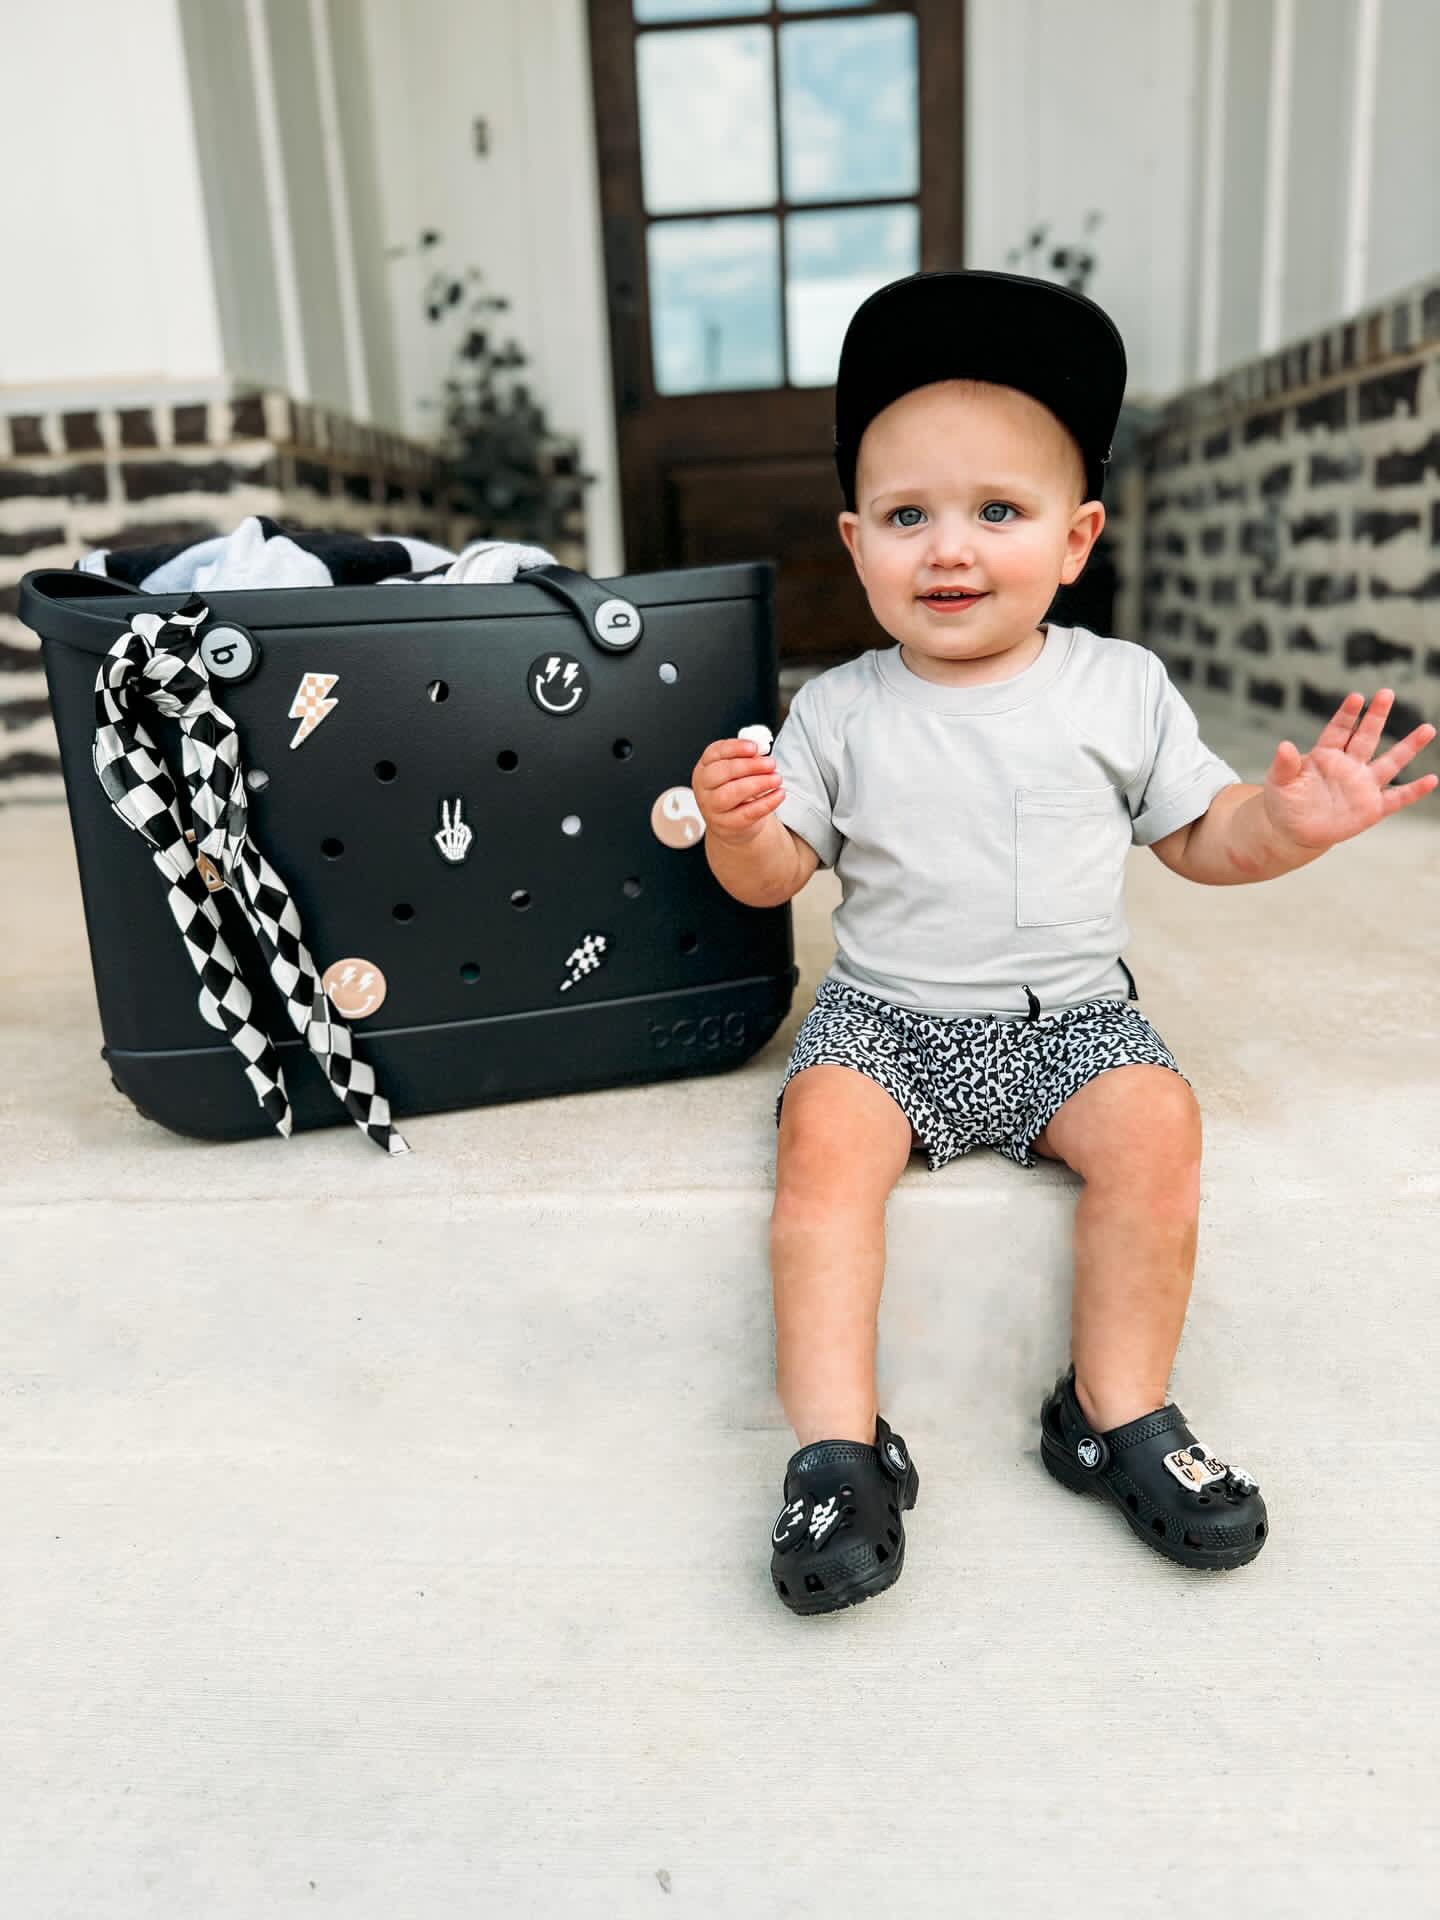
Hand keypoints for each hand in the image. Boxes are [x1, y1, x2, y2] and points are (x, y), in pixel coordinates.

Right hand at [691, 737, 784, 844]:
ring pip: (731, 793)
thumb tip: (762, 748)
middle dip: (749, 766)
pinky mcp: (726, 824)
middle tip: (770, 764)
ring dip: (758, 784)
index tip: (754, 747)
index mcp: (704, 768)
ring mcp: (712, 808)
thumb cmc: (736, 791)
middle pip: (722, 772)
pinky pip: (747, 813)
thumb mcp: (737, 772)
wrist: (734, 823)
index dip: (735, 748)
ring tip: (776, 779)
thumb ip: (747, 758)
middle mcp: (704, 788)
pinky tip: (778, 794)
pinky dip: (766, 803)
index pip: (715, 753)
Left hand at [1261, 690, 1436, 850]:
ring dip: (1408, 747)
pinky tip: (1431, 780)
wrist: (1293, 830)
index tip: (1357, 698)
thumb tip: (1284, 746)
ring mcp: (1363, 785)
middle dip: (1376, 716)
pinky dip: (1413, 791)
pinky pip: (1396, 798)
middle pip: (1366, 737)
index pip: (1339, 730)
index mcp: (1326, 754)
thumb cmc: (1285, 800)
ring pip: (1390, 762)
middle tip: (1386, 693)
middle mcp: (1349, 765)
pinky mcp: (1371, 808)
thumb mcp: (1278, 782)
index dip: (1347, 715)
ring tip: (1428, 728)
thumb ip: (1284, 765)